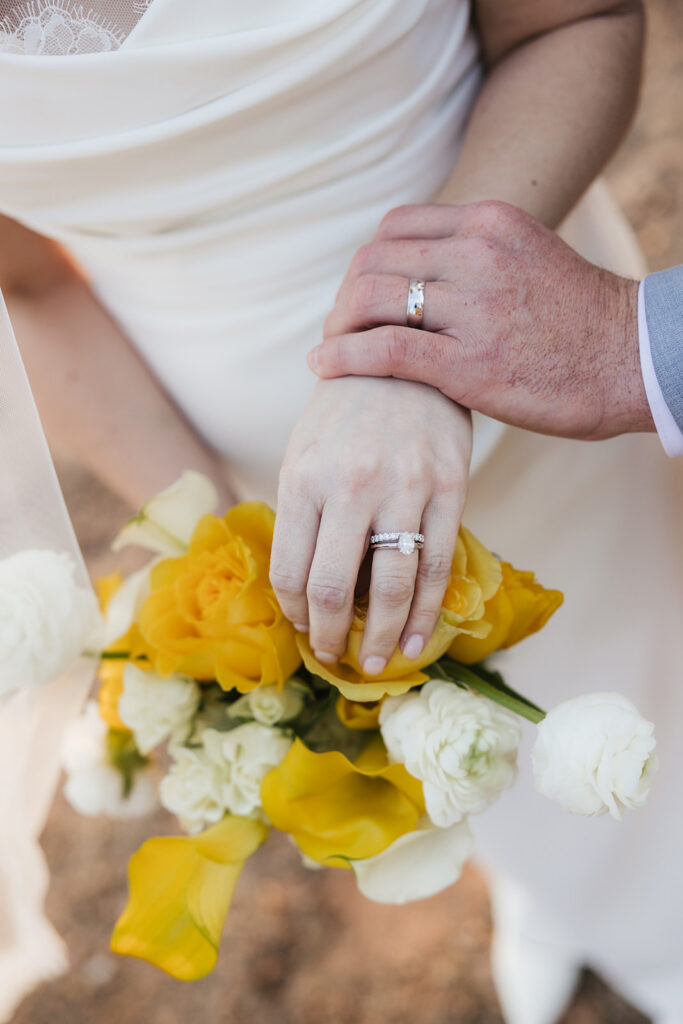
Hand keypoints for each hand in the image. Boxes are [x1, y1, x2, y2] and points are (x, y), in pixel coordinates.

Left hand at [270, 377, 470, 673]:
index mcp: (303, 479)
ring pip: (391, 585)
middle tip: (334, 658)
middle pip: (334, 588)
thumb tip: (305, 590)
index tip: (302, 628)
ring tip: (376, 663)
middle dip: (330, 637)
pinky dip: (424, 612)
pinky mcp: (449, 488)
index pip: (292, 571)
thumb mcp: (302, 455)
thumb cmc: (344, 414)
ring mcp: (404, 487)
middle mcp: (350, 486)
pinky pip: (435, 565)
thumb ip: (300, 518)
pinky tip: (416, 640)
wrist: (403, 357)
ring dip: (381, 637)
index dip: (295, 613)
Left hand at [311, 201, 653, 440]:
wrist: (632, 361)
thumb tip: (424, 274)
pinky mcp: (469, 363)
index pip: (397, 227)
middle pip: (375, 261)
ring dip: (339, 325)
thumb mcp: (529, 257)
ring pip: (373, 299)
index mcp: (492, 221)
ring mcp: (474, 307)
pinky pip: (385, 349)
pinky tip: (323, 367)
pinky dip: (344, 357)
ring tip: (331, 348)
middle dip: (346, 296)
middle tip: (340, 326)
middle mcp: (479, 254)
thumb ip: (476, 256)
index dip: (366, 263)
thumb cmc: (579, 320)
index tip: (360, 294)